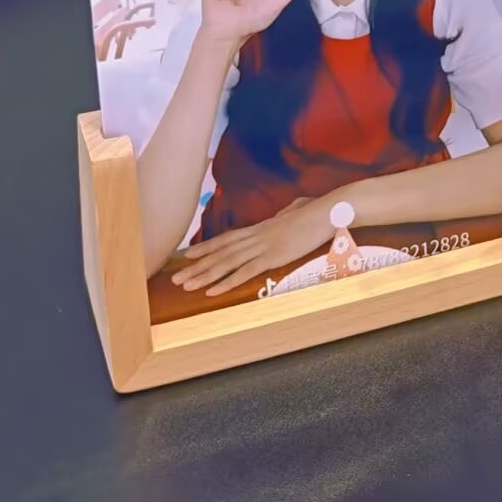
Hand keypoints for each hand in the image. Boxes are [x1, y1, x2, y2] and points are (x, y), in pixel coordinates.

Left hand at [171, 195, 334, 296]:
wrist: (325, 211)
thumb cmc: (315, 210)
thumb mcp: (296, 210)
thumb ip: (286, 213)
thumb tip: (286, 211)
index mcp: (260, 227)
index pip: (227, 239)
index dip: (206, 247)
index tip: (188, 255)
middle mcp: (255, 236)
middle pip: (220, 252)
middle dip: (197, 266)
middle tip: (176, 277)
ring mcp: (262, 246)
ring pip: (227, 263)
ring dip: (204, 275)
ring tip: (186, 285)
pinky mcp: (272, 257)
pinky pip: (244, 272)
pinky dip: (226, 282)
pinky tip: (212, 291)